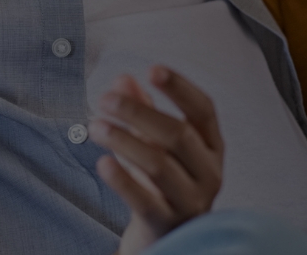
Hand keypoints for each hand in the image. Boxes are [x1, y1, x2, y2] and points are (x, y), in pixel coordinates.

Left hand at [93, 67, 224, 254]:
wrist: (167, 236)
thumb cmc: (163, 183)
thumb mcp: (157, 143)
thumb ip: (143, 111)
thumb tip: (123, 80)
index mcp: (211, 146)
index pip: (203, 109)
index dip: (180, 88)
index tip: (152, 69)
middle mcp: (209, 172)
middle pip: (178, 134)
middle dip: (138, 112)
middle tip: (106, 99)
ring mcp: (191, 200)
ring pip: (159, 164)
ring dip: (124, 140)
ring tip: (95, 126)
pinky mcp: (167, 224)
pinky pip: (144, 200)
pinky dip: (122, 180)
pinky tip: (102, 162)